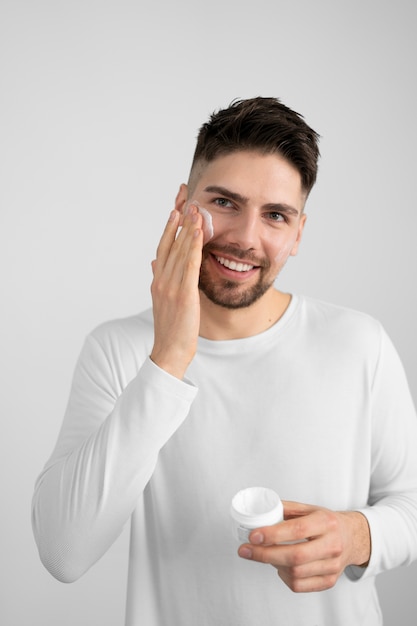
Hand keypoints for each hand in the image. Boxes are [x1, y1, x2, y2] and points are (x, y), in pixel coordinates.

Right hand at [150, 206, 202, 378]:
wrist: (169, 350)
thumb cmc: (170, 329)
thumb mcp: (163, 301)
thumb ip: (160, 279)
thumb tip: (155, 263)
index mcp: (158, 281)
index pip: (163, 248)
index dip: (169, 229)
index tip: (175, 211)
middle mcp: (162, 280)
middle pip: (170, 244)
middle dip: (178, 222)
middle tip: (186, 201)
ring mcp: (171, 286)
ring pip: (180, 251)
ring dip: (188, 229)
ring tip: (194, 210)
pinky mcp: (183, 294)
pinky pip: (189, 265)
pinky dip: (193, 247)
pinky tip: (198, 233)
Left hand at [238, 501, 370, 592]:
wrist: (352, 538)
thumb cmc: (327, 522)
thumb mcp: (310, 508)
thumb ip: (287, 509)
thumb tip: (262, 511)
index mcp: (326, 522)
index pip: (298, 530)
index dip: (273, 534)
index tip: (253, 535)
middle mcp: (332, 545)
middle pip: (295, 556)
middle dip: (265, 554)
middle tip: (246, 550)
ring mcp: (332, 566)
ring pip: (295, 573)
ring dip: (273, 565)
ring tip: (264, 555)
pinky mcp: (329, 580)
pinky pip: (300, 585)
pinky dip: (283, 577)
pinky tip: (279, 566)